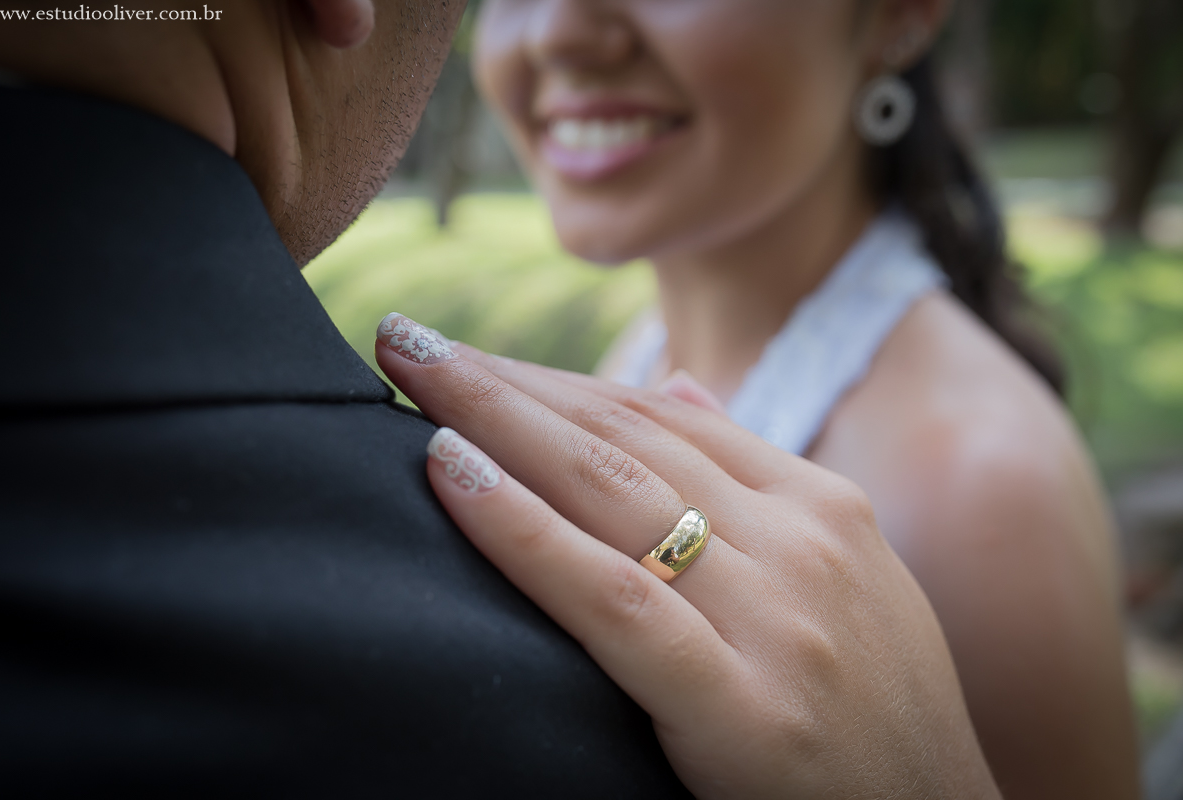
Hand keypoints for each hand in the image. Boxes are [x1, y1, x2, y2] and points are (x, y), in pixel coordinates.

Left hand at [375, 314, 999, 798]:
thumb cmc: (875, 715)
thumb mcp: (842, 579)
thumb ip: (753, 482)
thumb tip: (676, 389)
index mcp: (817, 505)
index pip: (657, 416)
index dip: (552, 379)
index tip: (468, 355)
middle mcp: (800, 540)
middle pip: (620, 434)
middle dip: (505, 381)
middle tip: (405, 337)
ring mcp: (778, 617)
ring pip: (609, 489)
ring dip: (495, 421)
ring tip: (407, 373)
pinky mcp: (746, 705)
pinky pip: (614, 598)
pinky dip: (523, 530)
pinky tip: (449, 474)